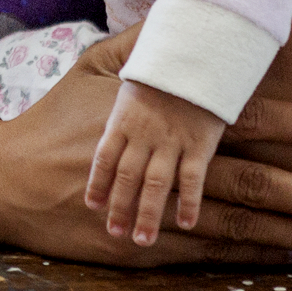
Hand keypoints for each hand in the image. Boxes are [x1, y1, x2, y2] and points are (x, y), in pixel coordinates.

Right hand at [0, 24, 291, 264]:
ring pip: (245, 225)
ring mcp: (162, 213)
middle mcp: (172, 168)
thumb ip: (144, 45)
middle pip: (260, 182)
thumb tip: (186, 14)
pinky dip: (257, 256)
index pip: (248, 121)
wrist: (5, 181)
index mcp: (167, 120)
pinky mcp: (148, 248)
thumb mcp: (93, 66)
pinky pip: (214, 255)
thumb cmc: (52, 119)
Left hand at [88, 78, 225, 245]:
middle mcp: (143, 134)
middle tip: (114, 232)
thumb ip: (121, 100)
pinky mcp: (199, 143)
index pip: (104, 158)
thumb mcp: (132, 76)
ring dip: (148, 215)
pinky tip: (186, 224)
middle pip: (126, 178)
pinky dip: (189, 203)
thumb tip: (105, 107)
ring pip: (155, 185)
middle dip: (119, 207)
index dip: (97, 183)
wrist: (196, 50)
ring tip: (142, 240)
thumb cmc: (165, 62)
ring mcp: (171, 141)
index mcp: (123, 118)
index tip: (92, 206)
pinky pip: (192, 179)